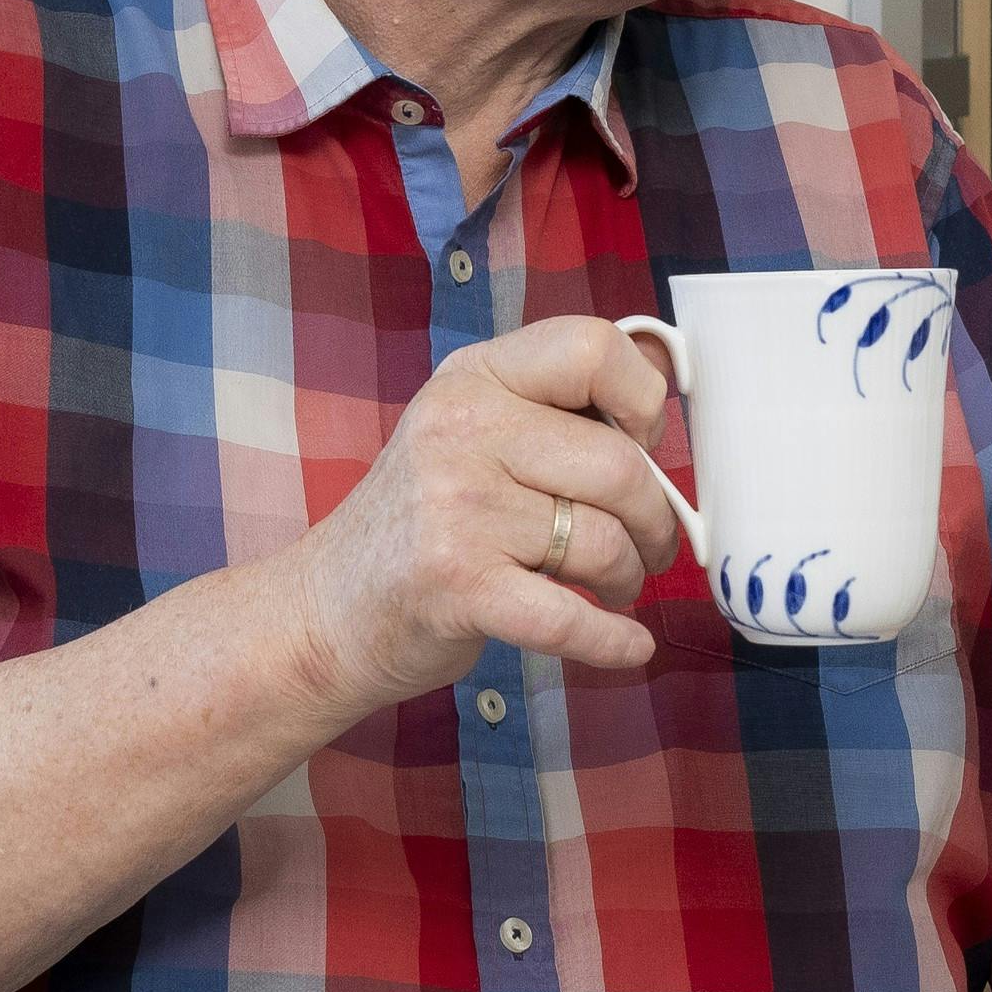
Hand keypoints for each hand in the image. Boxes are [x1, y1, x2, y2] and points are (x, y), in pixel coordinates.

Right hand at [280, 316, 692, 707]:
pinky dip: (614, 641)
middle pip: (619, 464)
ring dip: (630, 578)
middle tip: (650, 545)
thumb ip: (557, 401)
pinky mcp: (457, 586)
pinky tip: (628, 645)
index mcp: (474, 377)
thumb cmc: (424, 522)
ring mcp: (456, 508)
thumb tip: (667, 367)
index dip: (643, 399)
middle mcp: (461, 429)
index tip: (645, 441)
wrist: (325, 609)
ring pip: (604, 542)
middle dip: (655, 520)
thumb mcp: (472, 430)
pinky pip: (570, 618)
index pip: (591, 347)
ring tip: (615, 586)